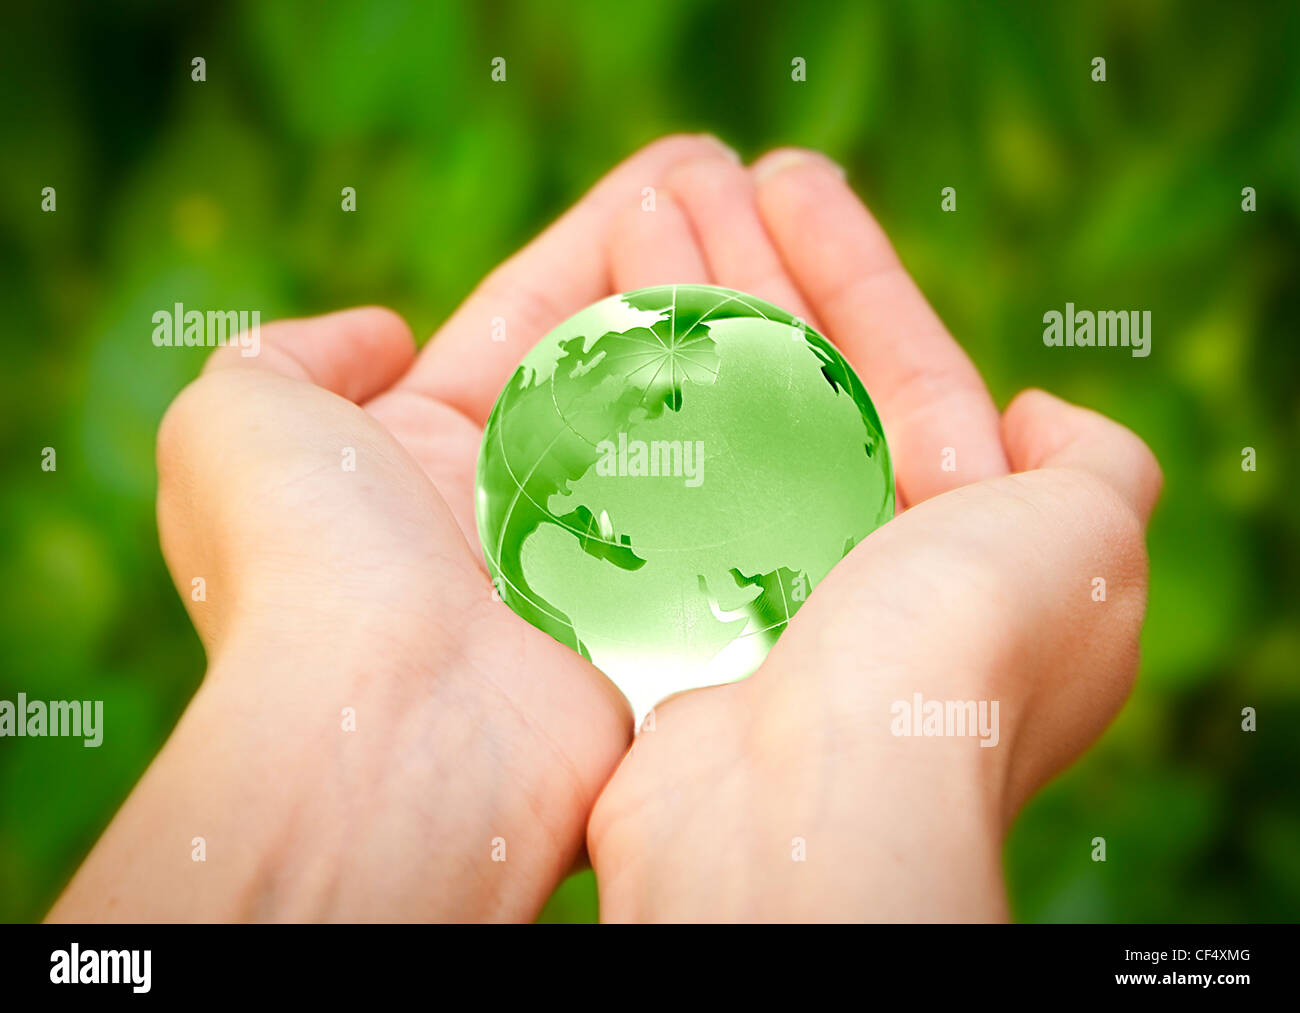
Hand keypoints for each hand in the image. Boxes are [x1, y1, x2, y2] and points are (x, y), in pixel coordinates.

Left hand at [48, 134, 741, 921]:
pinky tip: (807, 351)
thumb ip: (292, 355)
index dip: (591, 245)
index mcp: (414, 456)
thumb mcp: (234, 421)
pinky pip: (720, 503)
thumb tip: (381, 332)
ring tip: (789, 239)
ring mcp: (592, 562)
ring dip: (725, 332)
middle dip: (672, 271)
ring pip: (675, 423)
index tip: (670, 175)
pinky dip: (759, 433)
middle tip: (744, 190)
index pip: (521, 324)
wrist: (387, 727)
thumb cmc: (305, 560)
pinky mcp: (659, 615)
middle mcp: (506, 507)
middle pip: (611, 364)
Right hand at [586, 148, 1161, 920]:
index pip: (903, 370)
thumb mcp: (1088, 542)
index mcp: (957, 543)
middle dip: (749, 268)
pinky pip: (651, 485)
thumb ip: (1097, 465)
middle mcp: (855, 570)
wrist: (815, 808)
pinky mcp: (667, 619)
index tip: (786, 180)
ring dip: (681, 311)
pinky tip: (596, 326)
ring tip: (635, 214)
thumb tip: (1044, 416)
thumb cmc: (959, 657)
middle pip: (795, 380)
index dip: (850, 266)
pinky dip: (629, 406)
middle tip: (689, 174)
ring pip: (714, 421)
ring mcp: (751, 594)